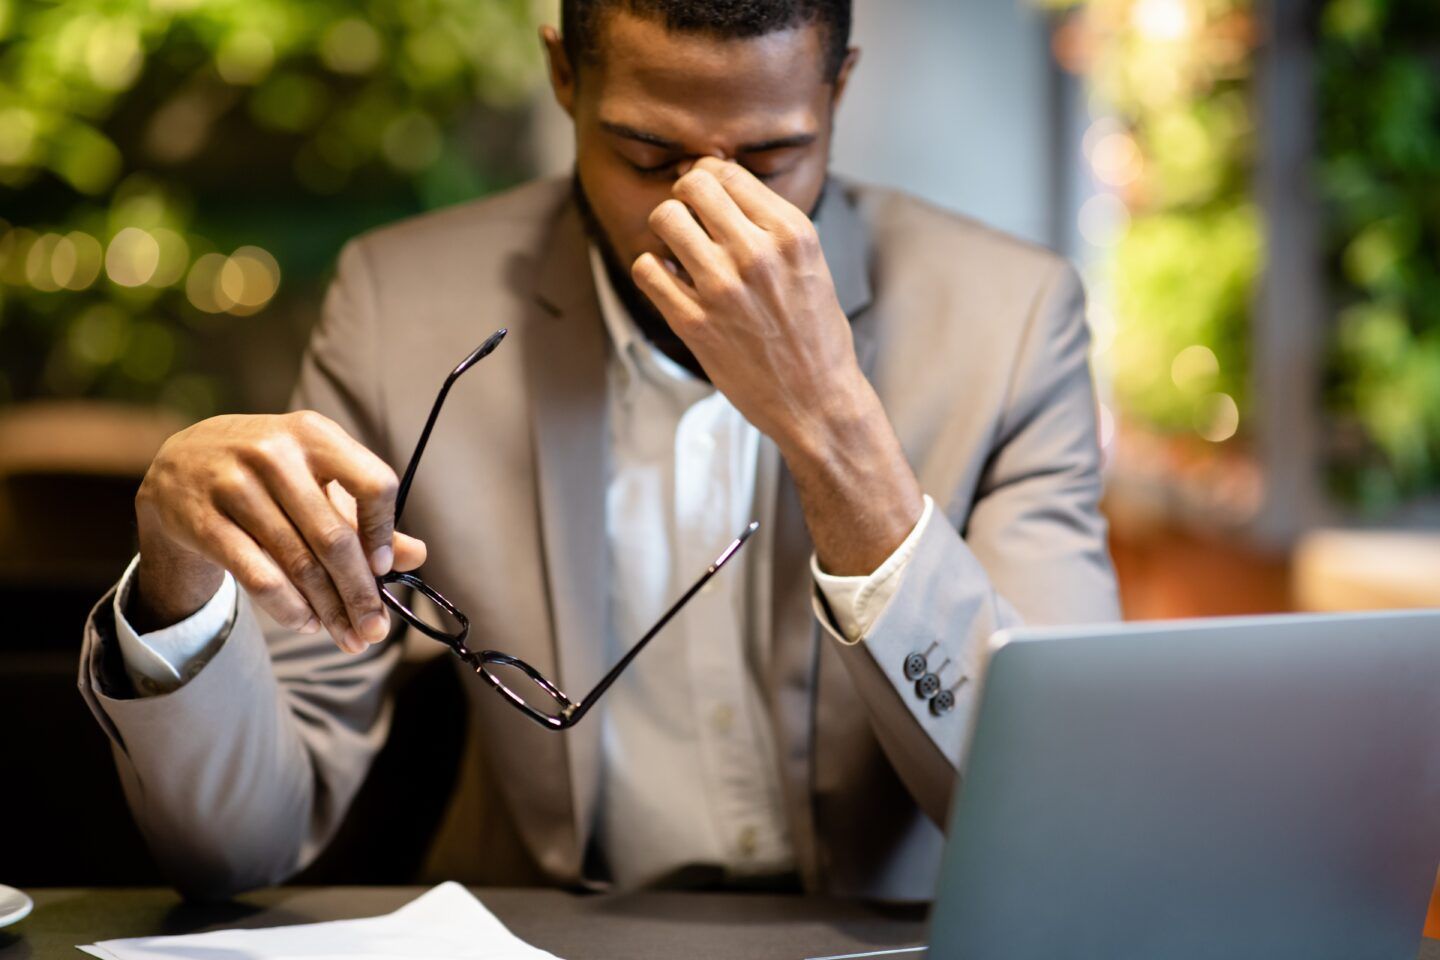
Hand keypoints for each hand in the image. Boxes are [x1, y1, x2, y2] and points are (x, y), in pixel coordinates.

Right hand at [132, 411, 426, 652]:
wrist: (181, 463)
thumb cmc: (270, 474)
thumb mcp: (318, 480)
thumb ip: (367, 516)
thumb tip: (416, 556)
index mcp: (315, 435)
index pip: (373, 483)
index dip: (384, 531)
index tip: (384, 569)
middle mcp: (275, 453)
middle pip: (334, 538)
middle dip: (360, 594)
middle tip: (375, 631)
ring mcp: (234, 485)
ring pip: (297, 564)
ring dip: (328, 609)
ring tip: (346, 635)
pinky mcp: (203, 520)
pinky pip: (258, 576)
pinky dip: (288, 608)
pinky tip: (306, 622)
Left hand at [633, 157, 924, 575]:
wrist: (817, 402)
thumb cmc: (816, 336)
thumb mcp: (811, 264)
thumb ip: (770, 225)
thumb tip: (720, 182)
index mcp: (792, 233)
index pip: (728, 172)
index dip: (709, 177)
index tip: (707, 195)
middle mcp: (757, 253)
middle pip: (693, 186)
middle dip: (685, 197)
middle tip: (690, 218)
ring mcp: (722, 288)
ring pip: (665, 220)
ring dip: (666, 231)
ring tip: (679, 250)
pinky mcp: (694, 323)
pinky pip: (648, 269)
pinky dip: (652, 270)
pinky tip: (670, 281)